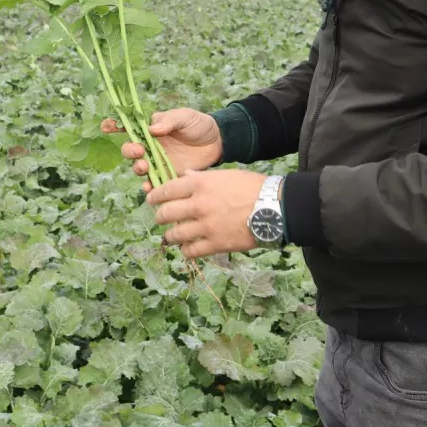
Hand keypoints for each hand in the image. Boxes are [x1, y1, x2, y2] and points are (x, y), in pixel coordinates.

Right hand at [101, 108, 222, 193]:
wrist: (217, 142)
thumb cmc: (198, 124)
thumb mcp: (184, 116)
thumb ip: (169, 121)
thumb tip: (152, 129)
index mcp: (151, 128)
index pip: (129, 127)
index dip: (115, 126)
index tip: (106, 126)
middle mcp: (150, 146)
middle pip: (131, 150)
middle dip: (129, 151)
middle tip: (139, 151)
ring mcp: (158, 162)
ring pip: (139, 167)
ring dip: (137, 168)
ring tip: (144, 167)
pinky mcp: (167, 175)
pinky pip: (154, 183)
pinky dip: (149, 186)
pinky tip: (150, 187)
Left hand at [146, 168, 266, 258]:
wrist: (274, 207)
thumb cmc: (252, 187)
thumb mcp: (226, 175)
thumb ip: (203, 177)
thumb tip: (186, 176)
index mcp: (200, 184)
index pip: (166, 190)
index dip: (155, 196)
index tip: (151, 199)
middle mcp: (198, 205)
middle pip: (165, 213)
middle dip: (160, 216)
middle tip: (161, 218)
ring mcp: (205, 226)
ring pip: (174, 235)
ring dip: (170, 235)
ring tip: (172, 235)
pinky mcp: (215, 244)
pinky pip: (190, 251)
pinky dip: (186, 250)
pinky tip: (188, 247)